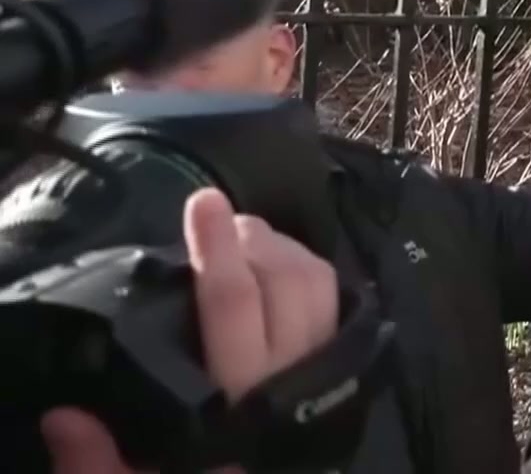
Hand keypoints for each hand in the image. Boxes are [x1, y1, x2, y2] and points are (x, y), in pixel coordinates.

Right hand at [42, 189, 339, 473]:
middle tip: (219, 218)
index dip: (216, 250)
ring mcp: (326, 372)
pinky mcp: (348, 371)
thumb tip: (62, 416)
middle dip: (250, 238)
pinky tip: (284, 265)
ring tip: (248, 234)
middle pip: (282, 280)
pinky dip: (311, 272)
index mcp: (240, 403)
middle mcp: (290, 378)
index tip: (201, 202)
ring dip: (283, 248)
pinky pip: (339, 303)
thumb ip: (101, 464)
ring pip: (316, 284)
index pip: (232, 306)